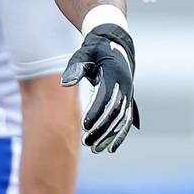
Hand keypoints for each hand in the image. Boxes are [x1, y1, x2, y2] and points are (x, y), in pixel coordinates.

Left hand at [61, 23, 138, 152]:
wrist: (116, 44)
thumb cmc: (95, 49)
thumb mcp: (85, 53)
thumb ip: (76, 67)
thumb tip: (65, 83)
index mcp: (114, 73)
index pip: (106, 96)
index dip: (96, 112)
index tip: (85, 125)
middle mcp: (125, 85)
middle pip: (115, 112)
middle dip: (102, 129)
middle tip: (86, 142)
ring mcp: (128, 94)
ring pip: (121, 120)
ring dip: (109, 136)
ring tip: (94, 149)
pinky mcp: (128, 101)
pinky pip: (125, 121)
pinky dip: (119, 135)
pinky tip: (110, 149)